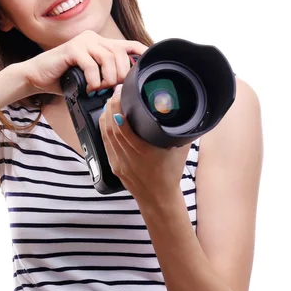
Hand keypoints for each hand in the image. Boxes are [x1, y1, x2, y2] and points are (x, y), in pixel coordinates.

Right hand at [16, 30, 147, 95]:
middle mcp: (93, 38)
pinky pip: (92, 65)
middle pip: (120, 53)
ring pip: (108, 58)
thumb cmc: (62, 79)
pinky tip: (88, 88)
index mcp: (99, 43)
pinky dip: (93, 80)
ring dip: (107, 78)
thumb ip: (105, 77)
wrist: (36, 77)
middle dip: (120, 74)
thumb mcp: (89, 78)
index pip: (127, 44)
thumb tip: (123, 88)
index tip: (148, 64)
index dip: (141, 52)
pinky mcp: (72, 49)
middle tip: (111, 88)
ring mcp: (83, 41)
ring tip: (99, 89)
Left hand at [99, 85, 190, 203]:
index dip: (119, 106)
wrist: (159, 198)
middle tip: (116, 91)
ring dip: (106, 114)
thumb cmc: (170, 174)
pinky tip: (106, 117)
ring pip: (106, 134)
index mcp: (144, 151)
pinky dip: (104, 127)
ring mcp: (119, 162)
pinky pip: (105, 142)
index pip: (123, 126)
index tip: (121, 92)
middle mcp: (128, 156)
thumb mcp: (181, 150)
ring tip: (111, 100)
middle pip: (112, 127)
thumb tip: (186, 109)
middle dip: (111, 105)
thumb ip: (182, 130)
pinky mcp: (114, 165)